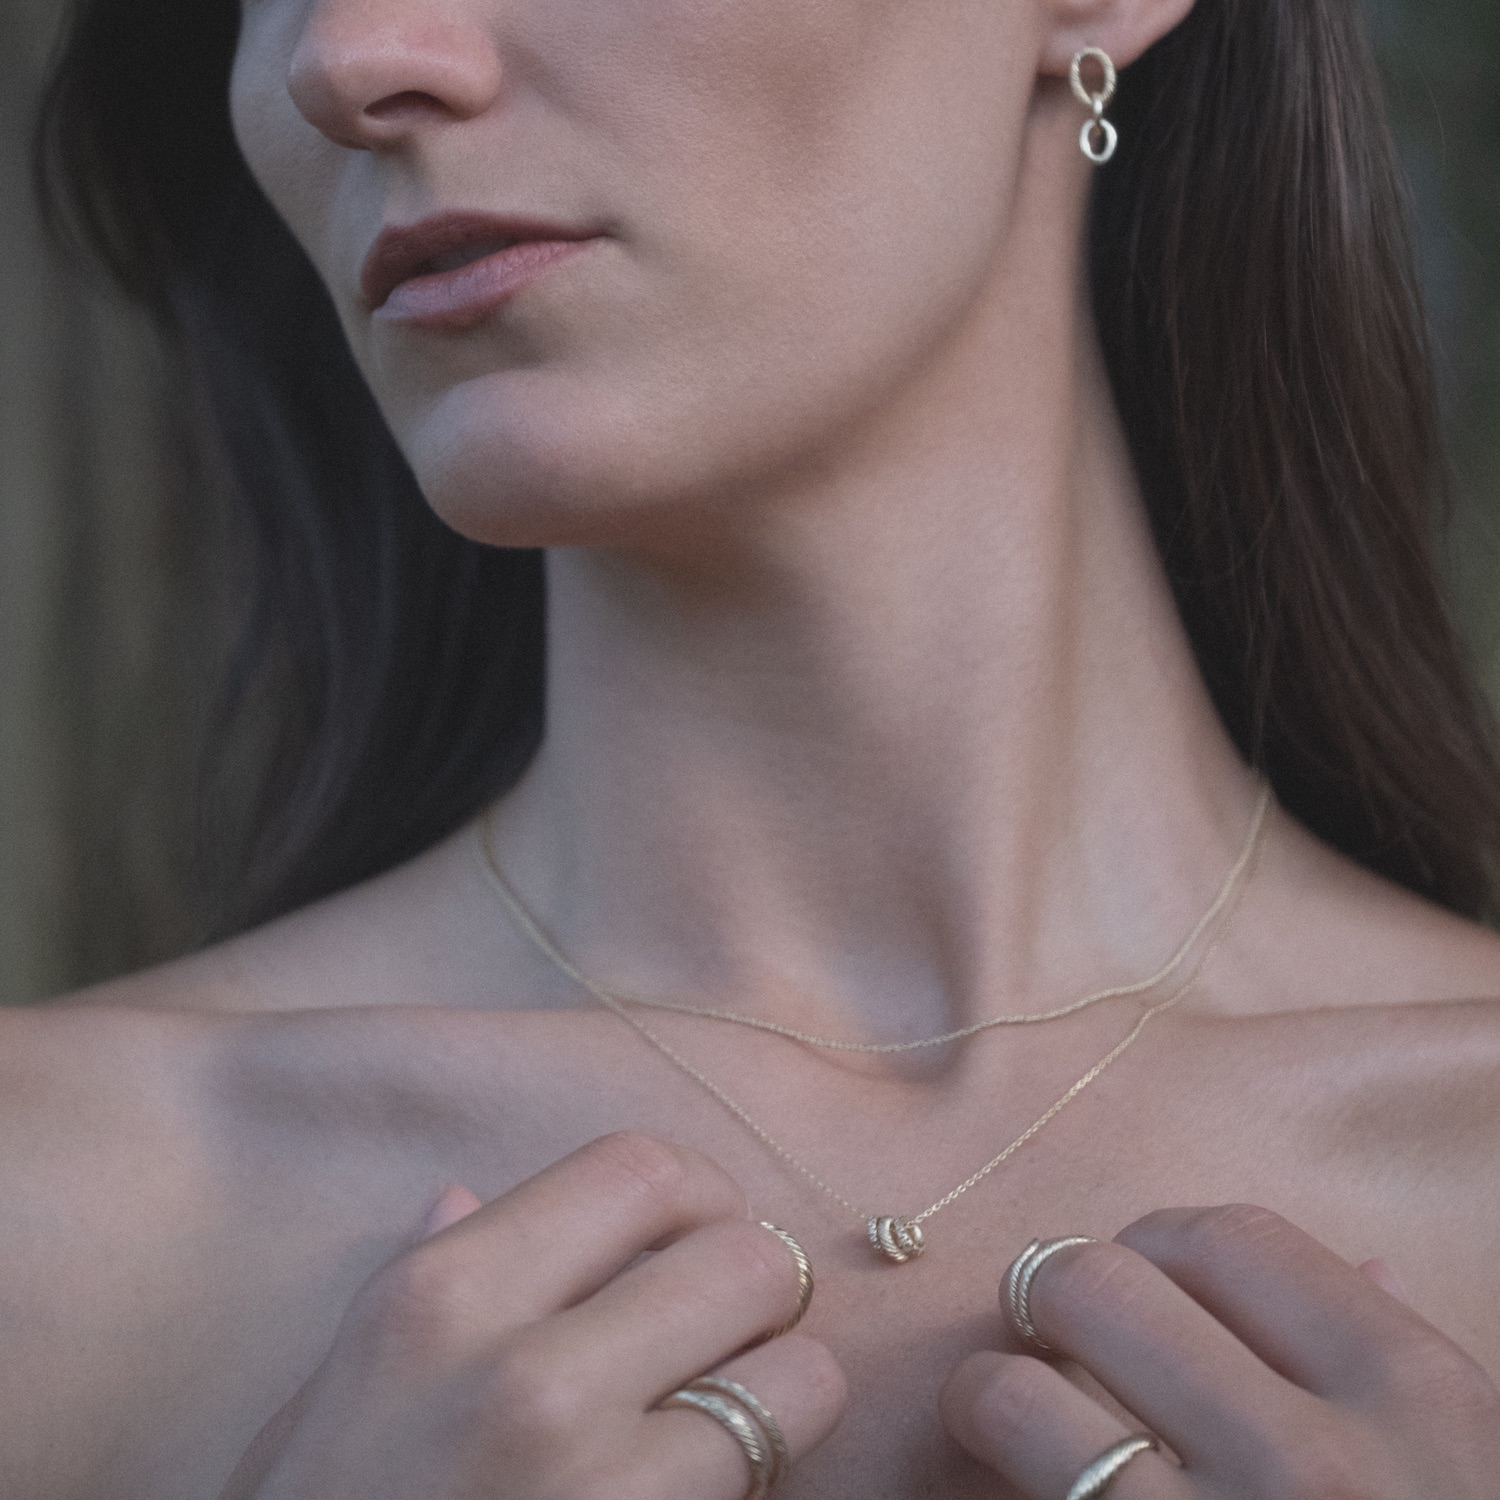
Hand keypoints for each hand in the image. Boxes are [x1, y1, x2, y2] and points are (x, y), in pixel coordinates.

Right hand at [220, 1132, 844, 1499]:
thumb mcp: (331, 1398)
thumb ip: (410, 1283)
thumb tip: (457, 1195)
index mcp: (442, 1296)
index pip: (639, 1167)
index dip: (702, 1192)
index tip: (700, 1233)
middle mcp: (522, 1375)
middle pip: (743, 1258)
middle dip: (765, 1285)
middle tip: (737, 1326)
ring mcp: (593, 1482)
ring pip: (798, 1376)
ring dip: (789, 1391)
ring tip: (741, 1410)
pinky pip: (769, 1480)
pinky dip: (768, 1476)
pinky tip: (714, 1487)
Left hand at [940, 1205, 1499, 1497]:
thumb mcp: (1469, 1480)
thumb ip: (1403, 1379)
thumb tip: (1366, 1269)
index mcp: (1412, 1398)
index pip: (1225, 1238)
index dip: (1155, 1243)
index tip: (1137, 1277)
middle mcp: (1317, 1465)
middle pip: (1098, 1285)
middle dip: (1054, 1298)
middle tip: (1052, 1335)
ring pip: (1015, 1394)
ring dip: (988, 1394)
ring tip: (1004, 1416)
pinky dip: (990, 1493)